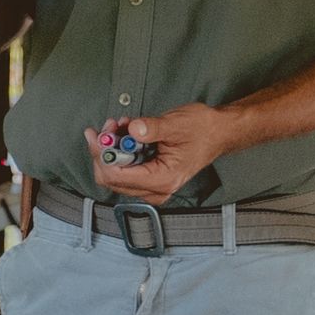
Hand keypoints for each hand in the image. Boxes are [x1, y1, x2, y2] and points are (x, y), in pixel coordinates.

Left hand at [88, 106, 239, 202]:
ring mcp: (152, 187)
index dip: (101, 155)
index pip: (116, 176)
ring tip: (119, 124)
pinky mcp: (150, 179)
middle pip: (111, 179)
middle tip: (108, 126)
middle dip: (104, 151)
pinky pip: (124, 170)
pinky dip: (120, 151)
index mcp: (162, 180)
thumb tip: (131, 129)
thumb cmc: (202, 129)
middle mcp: (155, 190)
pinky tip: (125, 132)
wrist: (218, 133)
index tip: (96, 134)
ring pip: (115, 175)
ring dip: (112, 148)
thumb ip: (151, 128)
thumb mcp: (175, 124)